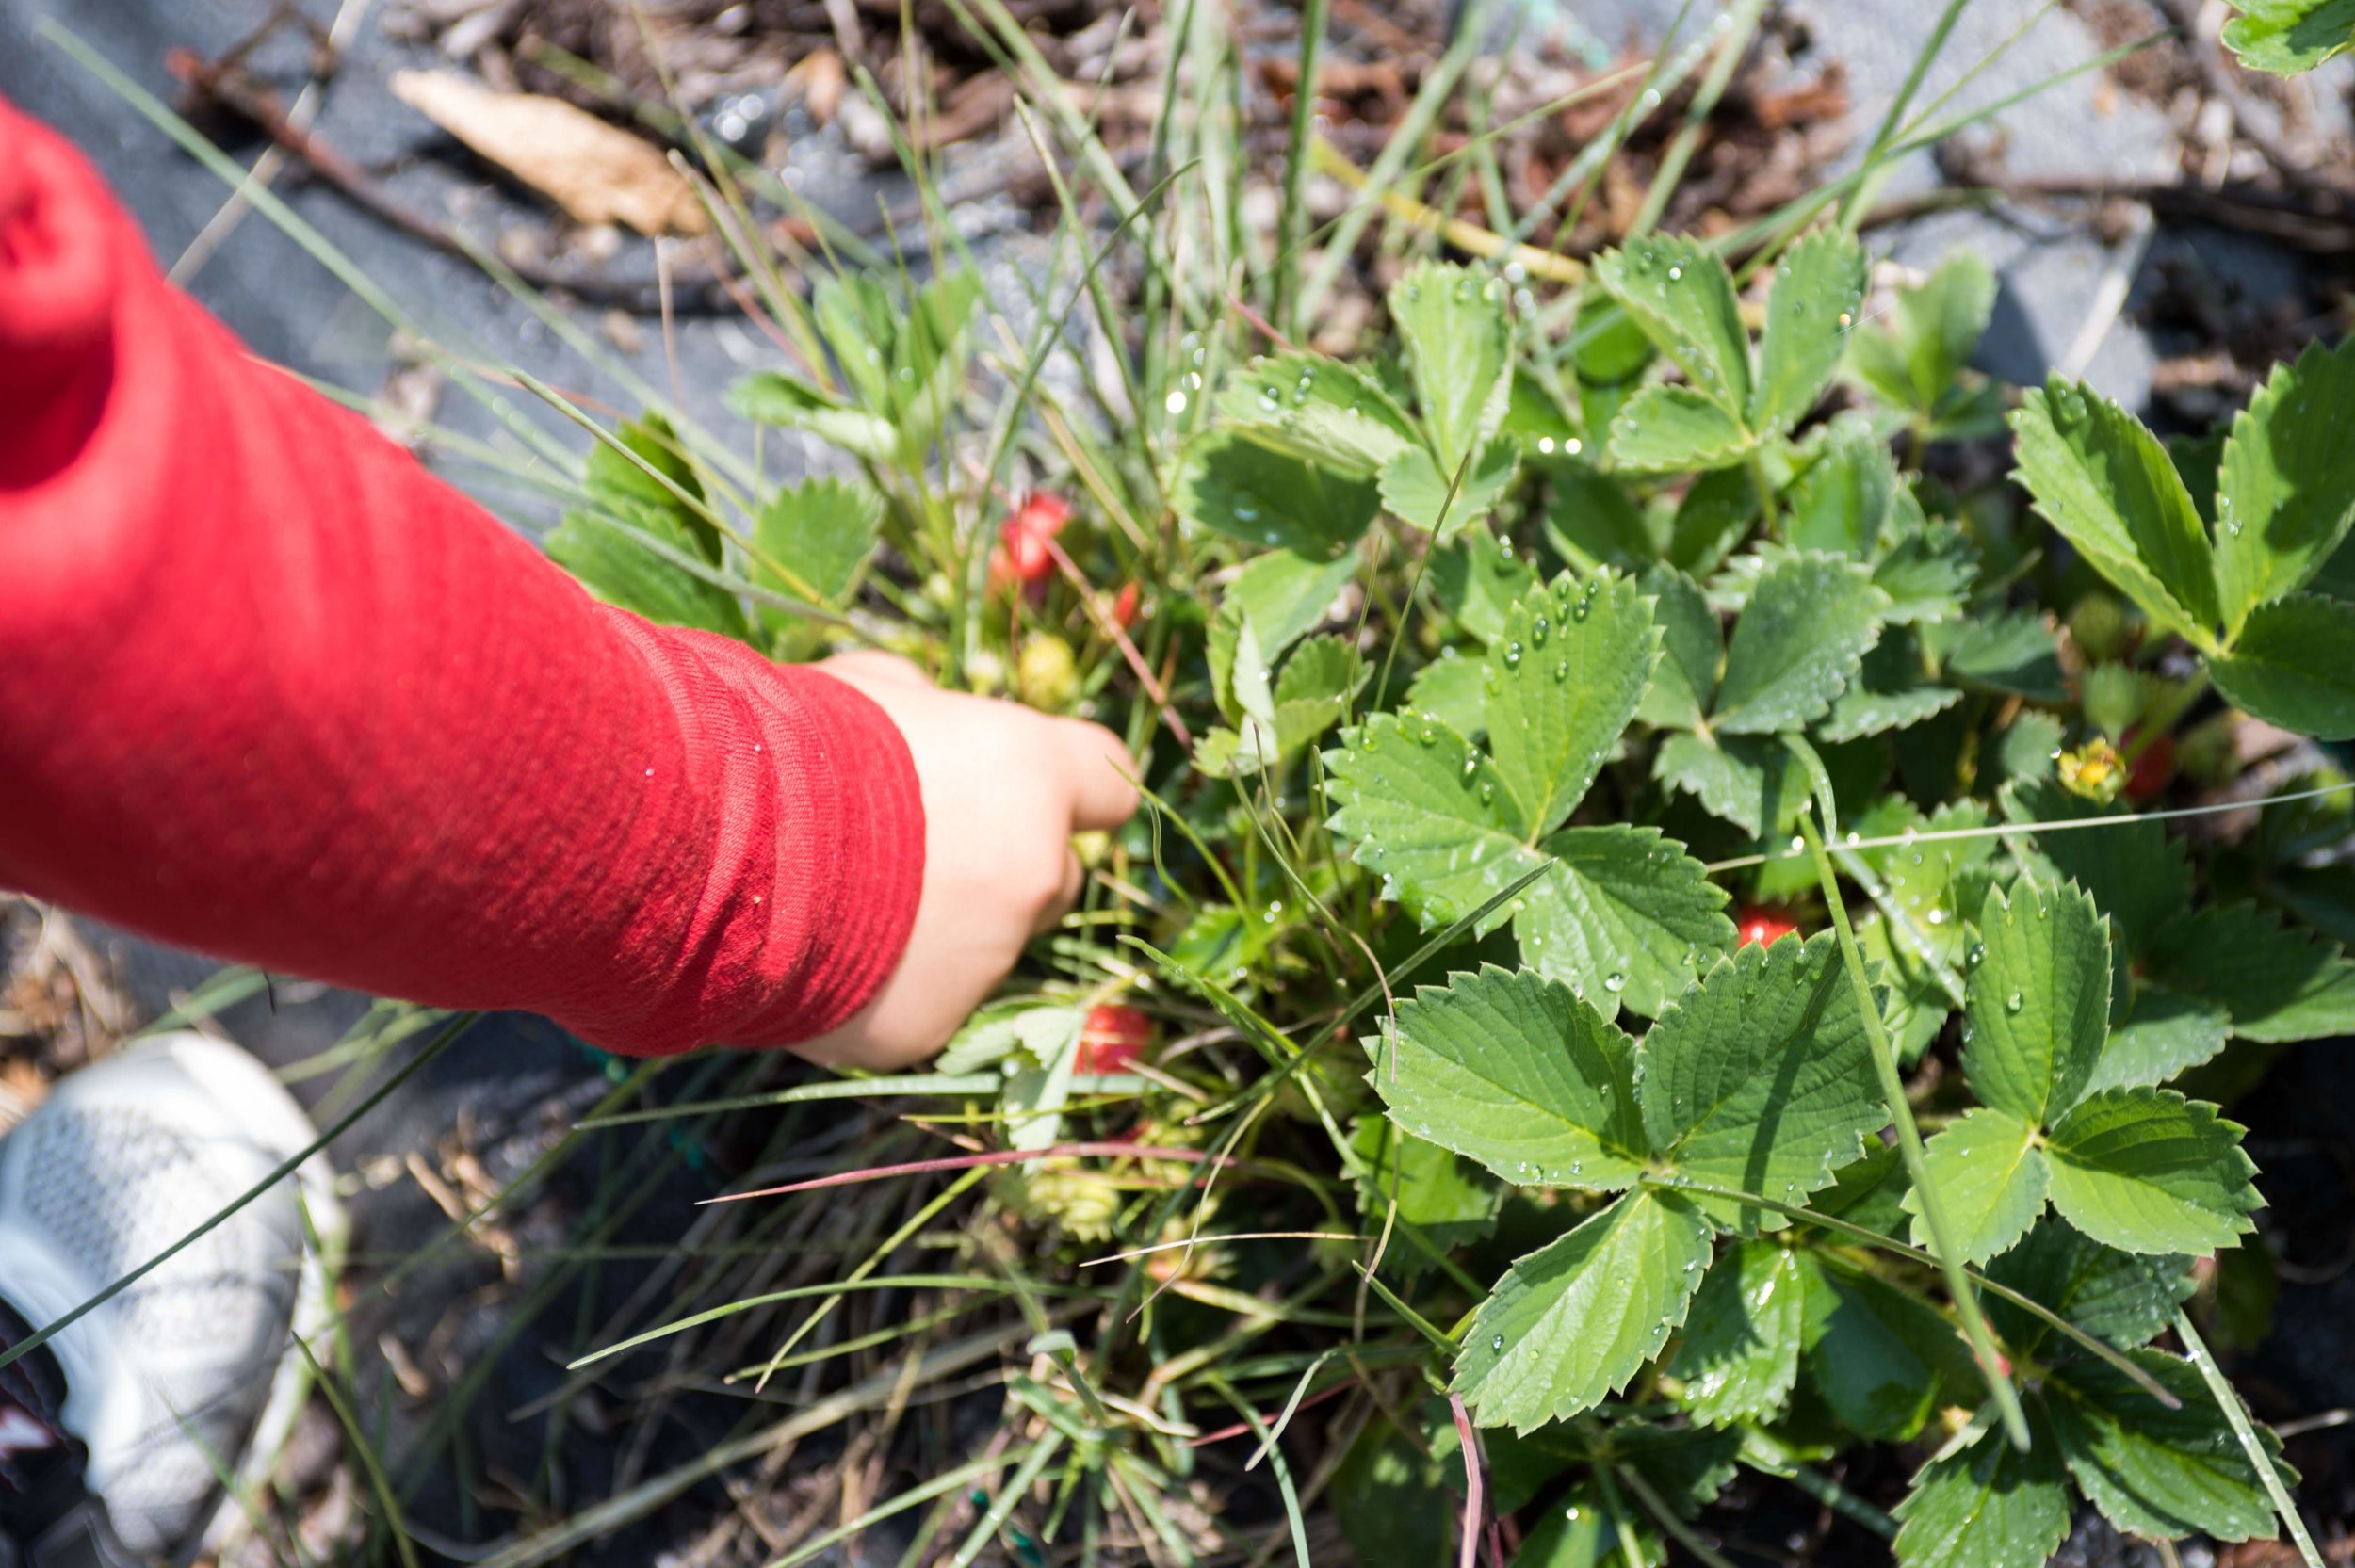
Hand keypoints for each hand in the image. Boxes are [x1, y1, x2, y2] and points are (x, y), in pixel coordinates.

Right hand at [795, 650, 1139, 1069]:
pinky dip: (876, 986)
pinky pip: (915, 1004)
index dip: (1068, 786)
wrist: (717, 850)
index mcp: (1031, 772)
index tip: (1040, 791)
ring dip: (934, 930)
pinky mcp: (925, 1025)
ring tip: (835, 903)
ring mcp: (986, 960)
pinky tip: (810, 954)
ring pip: (983, 949)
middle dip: (1005, 868)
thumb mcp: (861, 689)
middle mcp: (1033, 872)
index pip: (1105, 779)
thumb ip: (920, 705)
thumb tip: (923, 711)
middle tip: (919, 854)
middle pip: (1055, 878)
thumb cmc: (790, 744)